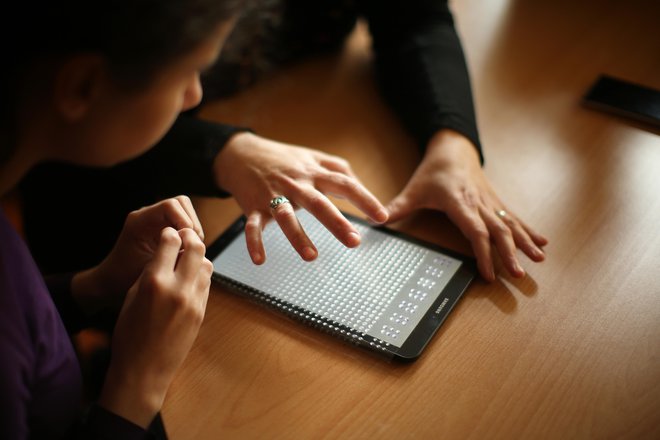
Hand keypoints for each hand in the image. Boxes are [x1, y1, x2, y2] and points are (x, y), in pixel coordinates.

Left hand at [72, 196, 203, 314]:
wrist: (111, 281)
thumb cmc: (124, 277)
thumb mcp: (148, 269)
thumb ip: (170, 256)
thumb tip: (194, 248)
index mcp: (139, 221)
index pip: (170, 206)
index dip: (185, 221)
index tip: (187, 242)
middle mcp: (147, 216)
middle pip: (181, 204)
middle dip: (191, 224)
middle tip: (191, 246)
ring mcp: (155, 220)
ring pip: (185, 211)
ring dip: (192, 229)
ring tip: (188, 249)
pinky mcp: (162, 227)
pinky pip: (182, 222)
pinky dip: (189, 234)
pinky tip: (185, 251)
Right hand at [98, 227, 212, 427]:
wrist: (144, 369)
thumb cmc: (129, 333)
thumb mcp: (132, 296)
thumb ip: (151, 271)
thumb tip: (166, 253)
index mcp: (154, 281)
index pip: (171, 241)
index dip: (169, 234)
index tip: (168, 233)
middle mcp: (178, 288)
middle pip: (197, 247)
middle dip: (190, 237)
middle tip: (184, 237)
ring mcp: (193, 301)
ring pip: (207, 264)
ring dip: (198, 257)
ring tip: (186, 260)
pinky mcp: (202, 312)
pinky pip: (207, 283)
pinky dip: (200, 276)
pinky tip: (189, 279)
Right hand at [213, 132, 387, 263]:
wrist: (240, 153)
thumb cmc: (283, 158)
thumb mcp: (313, 156)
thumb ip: (339, 168)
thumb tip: (361, 185)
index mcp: (313, 173)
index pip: (344, 185)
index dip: (365, 199)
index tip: (382, 217)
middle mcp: (295, 184)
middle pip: (318, 203)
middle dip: (336, 223)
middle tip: (354, 242)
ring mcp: (272, 196)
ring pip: (286, 216)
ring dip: (297, 236)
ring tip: (312, 256)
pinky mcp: (252, 206)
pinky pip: (252, 226)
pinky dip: (254, 242)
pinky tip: (260, 260)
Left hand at [386, 129, 547, 281]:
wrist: (454, 146)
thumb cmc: (434, 170)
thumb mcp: (414, 188)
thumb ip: (398, 207)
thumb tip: (378, 222)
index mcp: (459, 201)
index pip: (475, 230)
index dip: (482, 252)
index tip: (487, 273)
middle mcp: (479, 202)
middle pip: (498, 231)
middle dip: (510, 253)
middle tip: (517, 275)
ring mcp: (490, 201)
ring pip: (511, 224)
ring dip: (525, 243)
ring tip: (539, 260)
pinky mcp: (496, 200)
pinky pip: (515, 217)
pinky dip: (529, 230)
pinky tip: (543, 242)